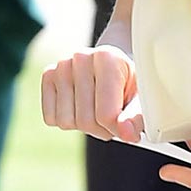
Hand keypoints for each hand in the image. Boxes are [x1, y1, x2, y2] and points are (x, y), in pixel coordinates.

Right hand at [40, 26, 140, 141]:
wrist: (116, 68)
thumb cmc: (132, 86)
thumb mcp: (142, 101)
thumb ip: (137, 119)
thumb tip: (127, 134)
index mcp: (107, 58)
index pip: (106, 115)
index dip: (118, 130)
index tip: (127, 126)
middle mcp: (81, 57)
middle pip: (85, 121)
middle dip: (101, 129)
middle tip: (112, 118)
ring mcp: (61, 66)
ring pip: (66, 121)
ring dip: (83, 126)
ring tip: (97, 110)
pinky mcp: (48, 76)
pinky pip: (51, 118)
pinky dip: (67, 121)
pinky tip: (80, 107)